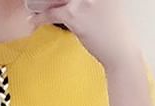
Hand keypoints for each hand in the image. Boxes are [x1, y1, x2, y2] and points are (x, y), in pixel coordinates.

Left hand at [26, 0, 142, 72]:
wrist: (120, 51)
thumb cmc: (114, 32)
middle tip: (43, 2)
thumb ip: (92, 1)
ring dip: (40, 3)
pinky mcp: (74, 14)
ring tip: (34, 6)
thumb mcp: (109, 5)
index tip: (58, 2)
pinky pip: (50, 13)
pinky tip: (34, 20)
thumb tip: (73, 3)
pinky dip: (40, 18)